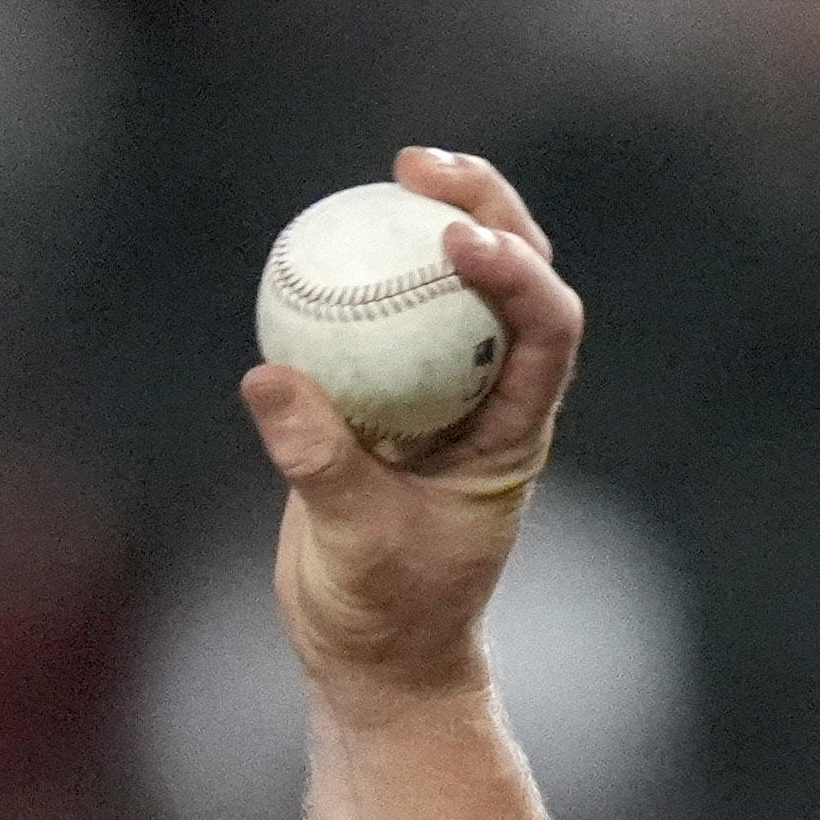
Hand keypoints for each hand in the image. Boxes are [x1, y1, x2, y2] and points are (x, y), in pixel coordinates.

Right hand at [238, 148, 582, 705]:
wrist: (377, 653)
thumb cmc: (388, 613)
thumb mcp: (356, 546)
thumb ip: (321, 466)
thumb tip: (273, 378)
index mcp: (517, 433)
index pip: (545, 331)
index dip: (518, 272)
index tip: (456, 241)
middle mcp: (495, 399)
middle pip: (519, 279)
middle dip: (489, 208)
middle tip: (422, 167)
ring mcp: (447, 393)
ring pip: (458, 287)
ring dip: (437, 218)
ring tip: (394, 169)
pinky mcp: (393, 396)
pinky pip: (387, 316)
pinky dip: (369, 269)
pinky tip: (324, 235)